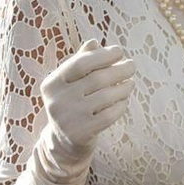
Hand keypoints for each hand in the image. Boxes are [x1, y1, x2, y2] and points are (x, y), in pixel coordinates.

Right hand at [39, 39, 134, 153]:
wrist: (64, 142)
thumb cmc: (72, 103)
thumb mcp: (70, 83)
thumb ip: (80, 62)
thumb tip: (95, 42)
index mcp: (52, 83)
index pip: (81, 63)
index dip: (103, 55)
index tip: (119, 51)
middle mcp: (57, 100)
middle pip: (97, 79)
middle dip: (119, 69)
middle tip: (132, 65)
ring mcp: (69, 118)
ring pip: (106, 96)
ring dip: (124, 87)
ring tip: (130, 83)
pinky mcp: (82, 133)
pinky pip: (109, 115)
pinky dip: (120, 105)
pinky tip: (124, 101)